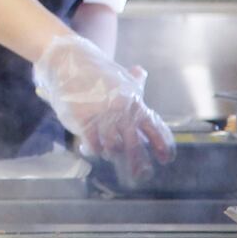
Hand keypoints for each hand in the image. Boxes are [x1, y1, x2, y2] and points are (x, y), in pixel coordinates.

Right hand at [34, 35, 174, 187]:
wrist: (70, 62)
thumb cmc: (95, 71)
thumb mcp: (118, 75)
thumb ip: (133, 82)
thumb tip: (141, 73)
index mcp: (133, 101)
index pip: (153, 126)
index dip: (161, 144)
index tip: (166, 158)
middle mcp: (121, 111)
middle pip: (135, 144)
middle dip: (139, 163)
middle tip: (141, 175)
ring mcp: (102, 116)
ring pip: (113, 147)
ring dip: (113, 153)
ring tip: (110, 153)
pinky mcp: (84, 120)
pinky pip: (94, 144)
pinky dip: (95, 150)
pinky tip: (93, 149)